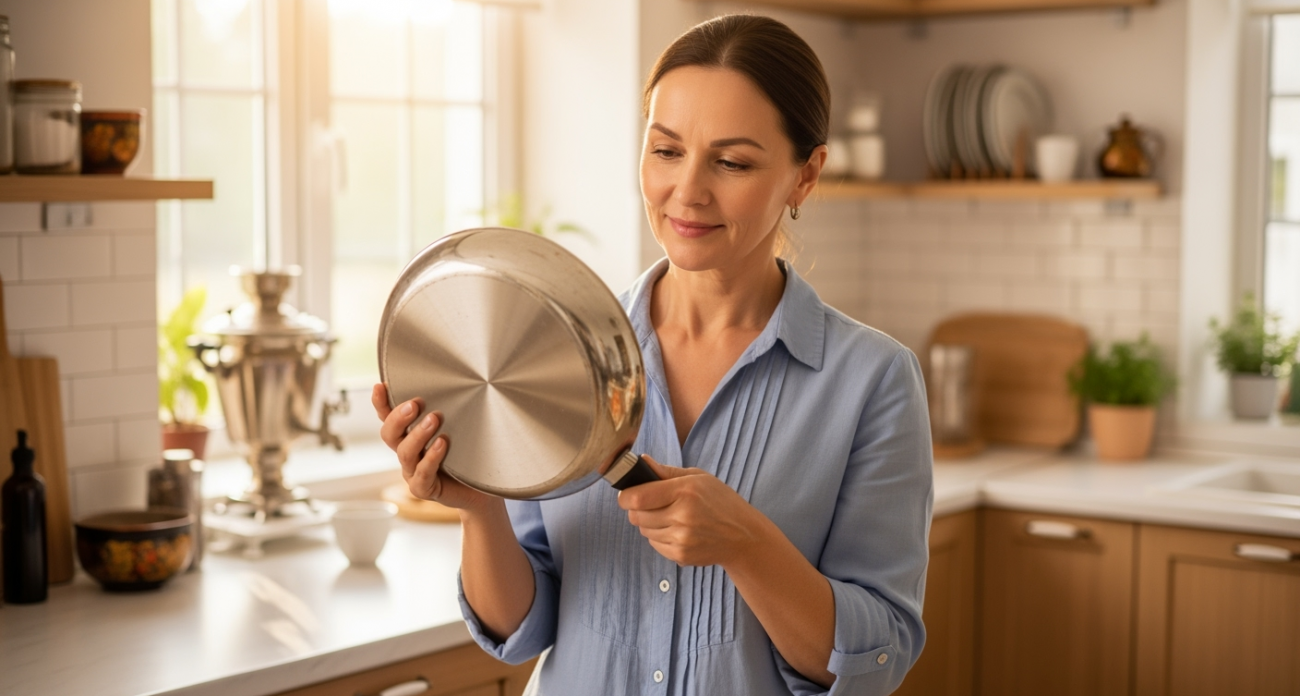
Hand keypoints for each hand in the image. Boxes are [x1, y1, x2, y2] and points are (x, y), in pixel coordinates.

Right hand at [371, 383, 495, 511]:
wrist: (480, 489)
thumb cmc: (467, 455)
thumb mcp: (457, 428)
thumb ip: (449, 409)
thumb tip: (457, 379)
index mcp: (409, 436)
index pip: (388, 417)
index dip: (381, 403)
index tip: (380, 386)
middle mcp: (407, 453)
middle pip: (389, 434)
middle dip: (399, 418)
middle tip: (415, 403)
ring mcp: (412, 472)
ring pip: (405, 452)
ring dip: (418, 434)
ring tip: (434, 418)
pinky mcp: (424, 489)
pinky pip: (422, 473)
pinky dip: (431, 457)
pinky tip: (442, 443)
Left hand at [617, 456, 763, 566]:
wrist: (743, 536)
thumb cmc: (721, 501)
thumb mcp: (698, 477)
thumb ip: (666, 471)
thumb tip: (641, 462)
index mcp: (685, 491)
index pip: (637, 497)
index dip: (625, 496)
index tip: (627, 494)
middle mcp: (682, 516)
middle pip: (636, 515)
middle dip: (637, 509)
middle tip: (652, 504)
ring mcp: (681, 539)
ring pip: (643, 531)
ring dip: (649, 523)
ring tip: (670, 516)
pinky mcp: (681, 556)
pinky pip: (654, 544)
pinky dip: (659, 537)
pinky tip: (677, 530)